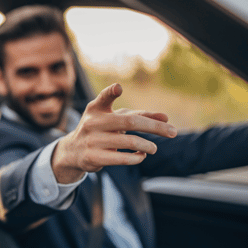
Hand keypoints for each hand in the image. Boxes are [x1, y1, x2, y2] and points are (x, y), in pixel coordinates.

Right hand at [52, 83, 176, 183]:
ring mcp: (92, 140)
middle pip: (129, 122)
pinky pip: (122, 158)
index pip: (103, 98)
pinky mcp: (94, 157)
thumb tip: (166, 118)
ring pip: (129, 142)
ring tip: (153, 148)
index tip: (118, 88)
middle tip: (173, 132)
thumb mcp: (115, 118)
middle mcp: (93, 123)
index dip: (110, 92)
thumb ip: (139, 115)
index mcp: (96, 108)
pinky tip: (142, 156)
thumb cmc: (101, 129)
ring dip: (147, 146)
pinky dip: (137, 158)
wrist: (73, 150)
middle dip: (154, 127)